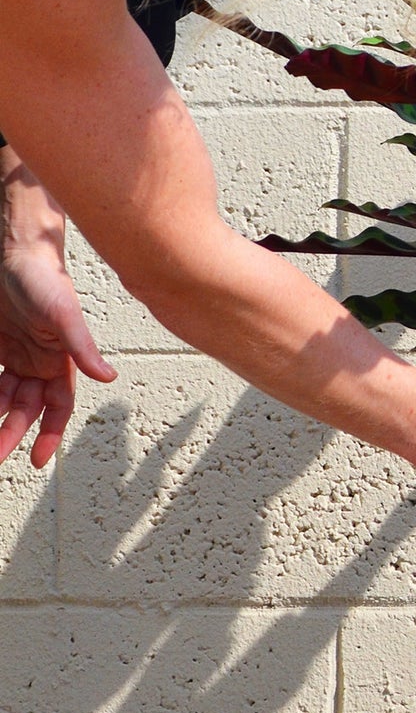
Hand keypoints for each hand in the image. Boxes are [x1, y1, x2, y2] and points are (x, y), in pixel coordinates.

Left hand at [0, 240, 116, 467]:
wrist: (13, 253)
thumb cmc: (44, 278)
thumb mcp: (65, 315)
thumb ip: (83, 348)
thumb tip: (107, 378)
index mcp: (61, 358)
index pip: (60, 405)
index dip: (51, 432)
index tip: (38, 459)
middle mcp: (42, 361)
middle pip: (29, 408)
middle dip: (13, 432)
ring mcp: (19, 354)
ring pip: (8, 398)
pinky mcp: (0, 346)